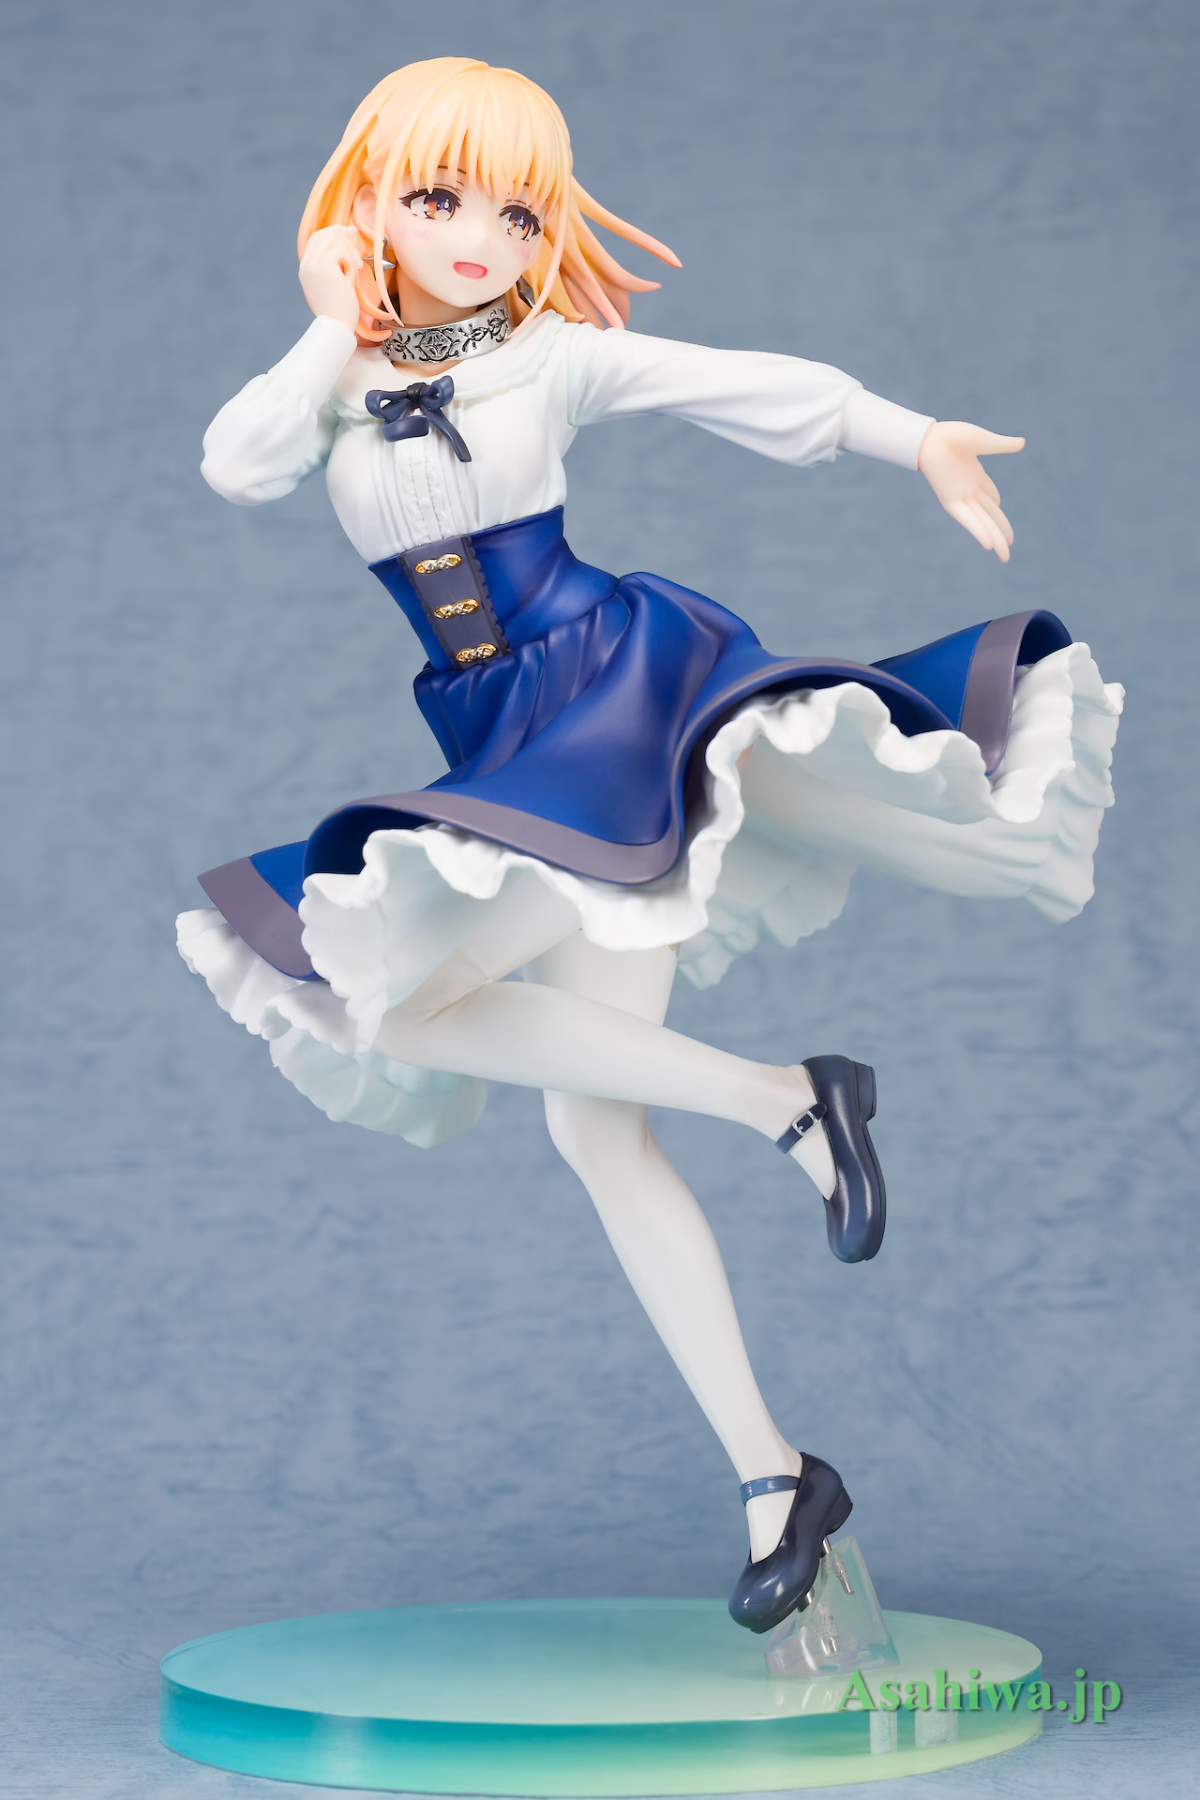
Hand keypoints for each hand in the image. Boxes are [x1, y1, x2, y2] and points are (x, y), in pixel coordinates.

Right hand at [299, 224, 364, 332]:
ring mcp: (313, 264)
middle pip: (324, 234)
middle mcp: (306, 264)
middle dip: (343, 234)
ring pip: (334, 240)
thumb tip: (346, 247)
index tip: (350, 231)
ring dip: (351, 253)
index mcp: (306, 268)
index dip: (334, 230)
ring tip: (357, 270)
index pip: (316, 238)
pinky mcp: (324, 267)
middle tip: (358, 242)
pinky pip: (342, 250)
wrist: (336, 326)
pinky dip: (352, 262)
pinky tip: (353, 278)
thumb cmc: (340, 310)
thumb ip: (334, 267)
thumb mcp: (334, 284)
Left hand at [917, 421, 1023, 561]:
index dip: (997, 506)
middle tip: (1011, 546)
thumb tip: (1022, 444)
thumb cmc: (952, 435)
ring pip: (983, 522)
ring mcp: (961, 496)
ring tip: (1005, 557)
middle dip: (1002, 531)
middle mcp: (969, 489)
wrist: (931, 437)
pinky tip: (989, 545)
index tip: (999, 511)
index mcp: (976, 476)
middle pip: (990, 515)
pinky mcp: (951, 501)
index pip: (991, 497)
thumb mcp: (983, 441)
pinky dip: (978, 531)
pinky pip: (968, 520)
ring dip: (995, 539)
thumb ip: (1002, 445)